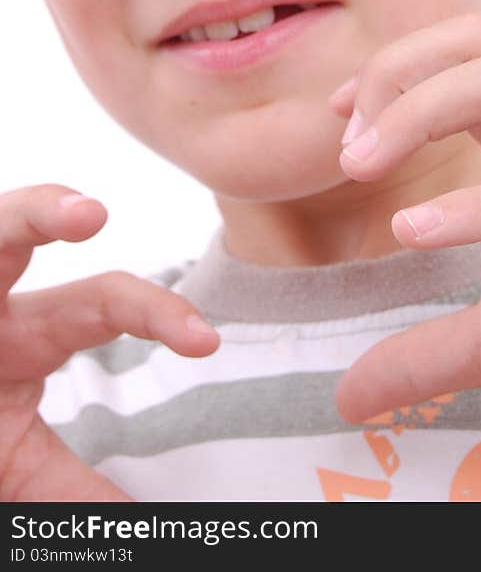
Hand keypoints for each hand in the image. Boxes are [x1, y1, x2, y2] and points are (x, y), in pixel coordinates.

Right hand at [0, 185, 219, 501]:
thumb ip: (74, 491)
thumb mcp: (18, 465)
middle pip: (8, 234)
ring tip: (42, 214)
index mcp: (28, 334)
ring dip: (3, 219)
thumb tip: (149, 524)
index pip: (103, 303)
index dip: (157, 314)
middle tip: (89, 213)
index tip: (204, 341)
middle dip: (38, 213)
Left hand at [331, 14, 480, 453]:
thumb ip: (426, 353)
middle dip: (397, 74)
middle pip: (478, 43)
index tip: (337, 120)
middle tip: (345, 150)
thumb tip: (348, 396)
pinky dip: (478, 203)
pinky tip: (415, 232)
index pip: (459, 58)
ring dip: (421, 110)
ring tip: (360, 168)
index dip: (391, 74)